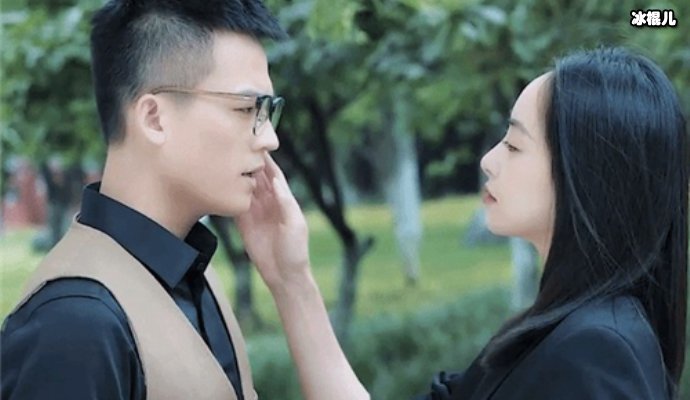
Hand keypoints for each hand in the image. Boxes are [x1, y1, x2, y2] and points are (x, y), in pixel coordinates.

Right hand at [236, 153, 310, 290]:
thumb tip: (276, 180)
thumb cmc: (295, 250)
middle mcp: (269, 203)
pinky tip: (221, 183)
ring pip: (245, 188)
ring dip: (238, 176)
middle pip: (258, 177)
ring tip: (226, 162)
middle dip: (249, 163)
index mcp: (284, 200)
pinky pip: (235, 205)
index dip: (267, 160)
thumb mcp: (294, 224)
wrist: (284, 275)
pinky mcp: (244, 223)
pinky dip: (230, 194)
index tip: (258, 144)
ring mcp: (255, 212)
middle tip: (237, 148)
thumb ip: (285, 202)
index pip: (274, 174)